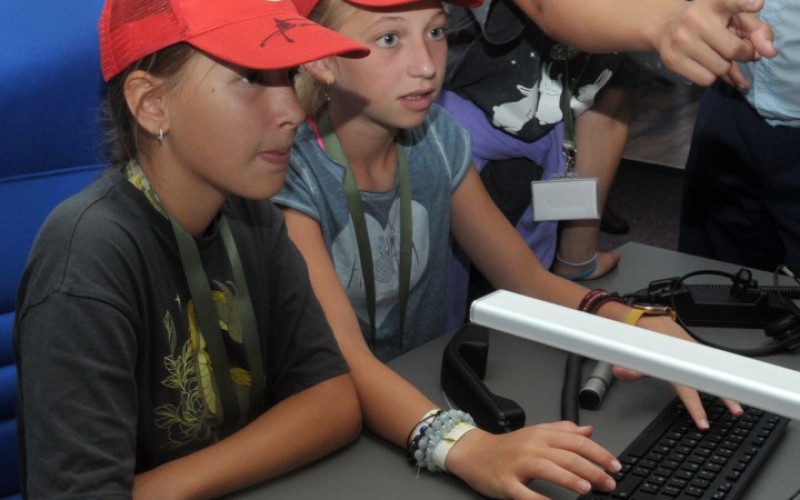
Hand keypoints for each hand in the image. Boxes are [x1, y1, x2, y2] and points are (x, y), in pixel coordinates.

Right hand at [445, 422, 620, 498]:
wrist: (473, 453)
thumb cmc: (507, 447)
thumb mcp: (535, 433)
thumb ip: (562, 431)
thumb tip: (588, 431)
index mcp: (541, 435)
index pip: (576, 441)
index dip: (599, 453)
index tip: (615, 465)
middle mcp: (531, 447)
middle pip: (566, 455)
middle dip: (592, 470)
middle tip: (609, 483)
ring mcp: (518, 465)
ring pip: (548, 468)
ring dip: (569, 478)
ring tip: (587, 488)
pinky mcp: (506, 482)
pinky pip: (524, 492)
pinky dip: (538, 499)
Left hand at [613, 315, 743, 428]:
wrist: (647, 317)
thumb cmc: (643, 337)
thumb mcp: (635, 356)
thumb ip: (630, 369)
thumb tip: (620, 372)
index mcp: (674, 362)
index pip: (687, 391)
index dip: (695, 408)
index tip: (703, 422)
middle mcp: (688, 356)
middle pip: (709, 380)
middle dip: (725, 396)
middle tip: (736, 411)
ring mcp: (694, 352)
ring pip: (713, 370)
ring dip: (726, 385)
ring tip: (737, 402)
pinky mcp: (697, 349)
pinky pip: (711, 363)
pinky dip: (720, 373)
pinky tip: (729, 382)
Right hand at [654, 0, 774, 86]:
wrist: (667, 27)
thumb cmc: (711, 22)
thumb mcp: (736, 19)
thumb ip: (757, 31)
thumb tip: (769, 52)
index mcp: (714, 3)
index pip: (729, 1)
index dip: (744, 2)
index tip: (757, 5)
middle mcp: (695, 19)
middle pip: (733, 50)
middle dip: (744, 55)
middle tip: (741, 52)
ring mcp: (681, 40)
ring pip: (720, 68)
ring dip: (726, 67)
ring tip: (719, 57)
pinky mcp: (673, 60)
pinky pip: (706, 80)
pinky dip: (711, 76)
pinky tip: (705, 65)